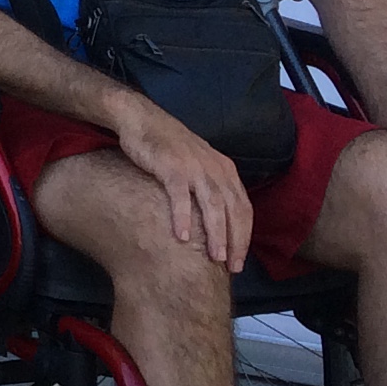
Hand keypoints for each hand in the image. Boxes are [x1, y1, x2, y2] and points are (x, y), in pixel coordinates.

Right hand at [112, 98, 253, 273]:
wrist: (142, 119)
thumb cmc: (168, 147)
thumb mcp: (199, 164)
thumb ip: (210, 188)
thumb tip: (216, 223)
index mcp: (225, 170)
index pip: (243, 208)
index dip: (244, 237)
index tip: (239, 261)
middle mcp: (215, 168)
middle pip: (232, 210)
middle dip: (235, 240)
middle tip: (232, 266)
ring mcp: (193, 167)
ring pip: (212, 205)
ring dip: (216, 233)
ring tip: (215, 257)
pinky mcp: (171, 166)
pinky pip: (181, 195)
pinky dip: (184, 216)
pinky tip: (183, 236)